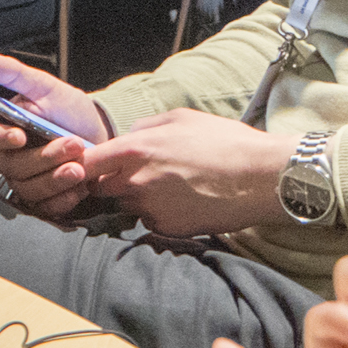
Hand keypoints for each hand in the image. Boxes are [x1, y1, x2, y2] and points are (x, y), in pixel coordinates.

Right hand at [0, 51, 109, 214]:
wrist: (102, 133)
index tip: (21, 136)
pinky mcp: (43, 200)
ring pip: (27, 188)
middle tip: (74, 144)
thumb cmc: (69, 109)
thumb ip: (14, 74)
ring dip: (55, 179)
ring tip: (81, 168)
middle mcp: (8, 158)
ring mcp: (24, 181)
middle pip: (11, 166)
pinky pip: (44, 208)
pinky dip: (63, 199)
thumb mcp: (45, 87)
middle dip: (44, 158)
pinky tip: (81, 187)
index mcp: (2, 130)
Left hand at [71, 108, 296, 235]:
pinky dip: (160, 214)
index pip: (85, 162)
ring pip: (127, 205)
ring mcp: (149, 208)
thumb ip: (146, 126)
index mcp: (134, 150)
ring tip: (171, 187)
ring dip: (137, 198)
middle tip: (136, 175)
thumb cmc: (226, 142)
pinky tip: (185, 202)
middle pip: (100, 188)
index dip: (84, 165)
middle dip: (110, 182)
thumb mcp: (182, 118)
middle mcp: (134, 182)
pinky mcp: (166, 228)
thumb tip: (129, 134)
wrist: (262, 178)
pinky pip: (150, 221)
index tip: (90, 165)